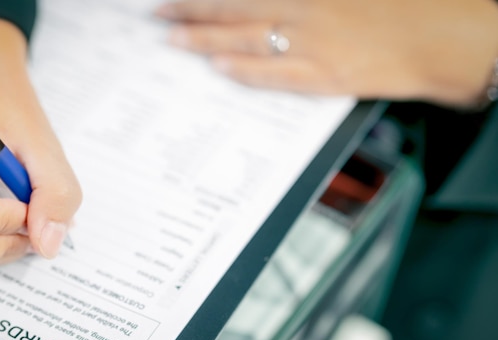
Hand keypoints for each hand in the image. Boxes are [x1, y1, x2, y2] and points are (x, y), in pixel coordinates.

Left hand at [155, 0, 497, 107]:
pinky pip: (274, 75)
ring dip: (204, 41)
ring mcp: (311, 44)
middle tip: (158, 16)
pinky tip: (220, 70)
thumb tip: (256, 3)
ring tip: (174, 42)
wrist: (437, 38)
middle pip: (232, 9)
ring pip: (244, 41)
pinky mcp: (323, 76)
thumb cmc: (394, 7)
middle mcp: (302, 9)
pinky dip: (244, 72)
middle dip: (189, 13)